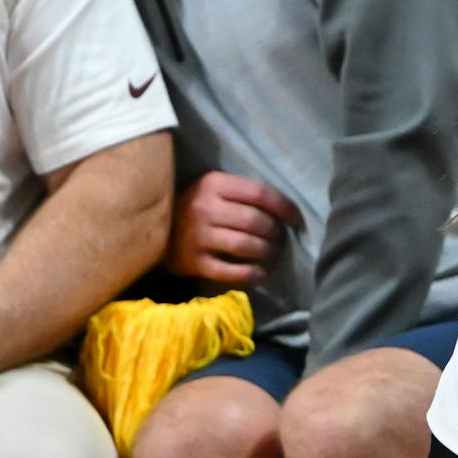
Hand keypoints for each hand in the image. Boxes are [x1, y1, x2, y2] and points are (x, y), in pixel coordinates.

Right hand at [165, 172, 303, 285]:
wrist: (160, 232)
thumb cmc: (199, 207)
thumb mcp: (217, 189)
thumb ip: (246, 194)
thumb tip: (287, 211)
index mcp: (213, 184)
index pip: (259, 193)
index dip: (284, 207)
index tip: (297, 219)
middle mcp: (204, 208)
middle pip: (255, 221)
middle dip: (276, 232)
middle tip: (282, 239)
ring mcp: (197, 237)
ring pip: (246, 246)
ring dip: (267, 252)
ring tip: (274, 254)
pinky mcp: (194, 263)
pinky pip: (230, 272)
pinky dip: (251, 274)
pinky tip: (260, 272)